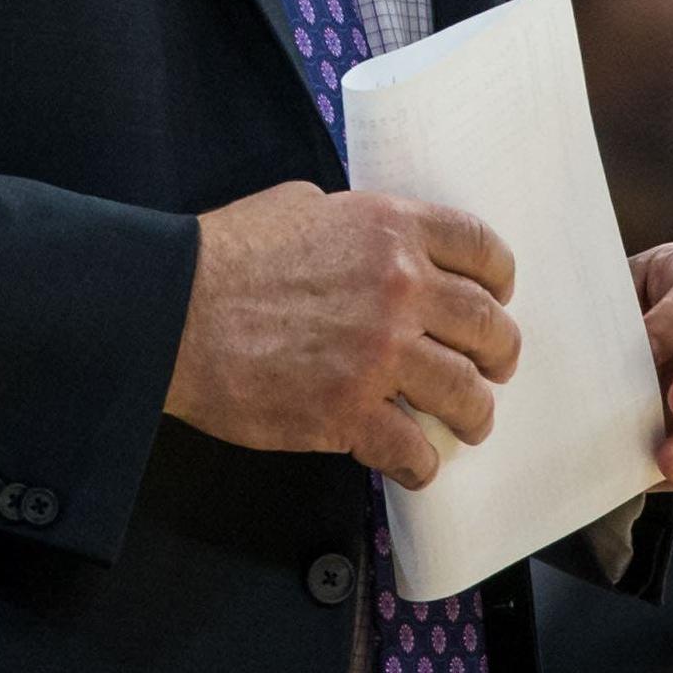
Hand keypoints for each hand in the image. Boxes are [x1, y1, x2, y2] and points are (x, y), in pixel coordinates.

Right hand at [171, 184, 519, 488]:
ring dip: (473, 413)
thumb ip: (350, 223)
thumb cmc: (223, 256)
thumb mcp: (300, 206)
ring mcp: (380, 354)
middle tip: (493, 369)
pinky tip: (414, 466)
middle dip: (498, 353)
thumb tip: (364, 241)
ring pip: (465, 393)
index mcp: (391, 230)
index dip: (499, 279)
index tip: (498, 297)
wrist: (172, 309)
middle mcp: (401, 288)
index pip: (481, 249)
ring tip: (467, 423)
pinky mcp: (349, 412)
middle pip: (488, 326)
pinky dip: (420, 464)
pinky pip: (411, 450)